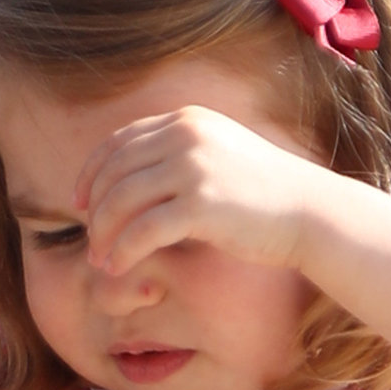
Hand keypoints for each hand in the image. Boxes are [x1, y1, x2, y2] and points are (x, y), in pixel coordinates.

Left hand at [72, 105, 333, 274]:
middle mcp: (186, 136)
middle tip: (89, 241)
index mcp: (187, 121)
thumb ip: (178, 158)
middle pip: (115, 172)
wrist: (311, 213)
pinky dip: (123, 251)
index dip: (92, 173)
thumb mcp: (218, 157)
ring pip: (122, 200)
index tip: (79, 203)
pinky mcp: (201, 204)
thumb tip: (129, 182)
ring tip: (100, 260)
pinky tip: (117, 268)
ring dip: (103, 234)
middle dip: (94, 209)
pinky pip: (142, 230)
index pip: (120, 142)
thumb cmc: (265, 195)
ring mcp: (194, 167)